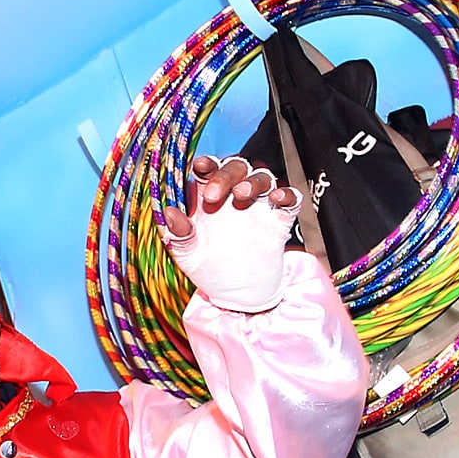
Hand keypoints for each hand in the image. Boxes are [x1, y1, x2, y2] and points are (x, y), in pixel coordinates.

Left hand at [158, 155, 301, 311]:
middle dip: (226, 175)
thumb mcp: (187, 253)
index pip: (209, 170)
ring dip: (253, 181)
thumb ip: (179, 233)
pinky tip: (277, 197)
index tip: (200, 166)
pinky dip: (287, 194)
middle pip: (236, 167)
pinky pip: (290, 199)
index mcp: (208, 196)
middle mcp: (234, 195)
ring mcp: (259, 205)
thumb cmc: (207, 267)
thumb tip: (169, 212)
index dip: (206, 164)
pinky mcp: (279, 219)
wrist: (236, 293)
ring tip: (242, 194)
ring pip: (262, 177)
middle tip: (213, 195)